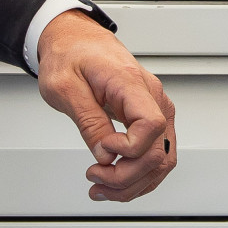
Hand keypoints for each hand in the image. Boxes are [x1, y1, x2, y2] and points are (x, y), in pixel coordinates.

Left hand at [37, 10, 177, 201]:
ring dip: (134, 183)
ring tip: (103, 187)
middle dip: (126, 176)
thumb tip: (104, 156)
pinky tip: (116, 180)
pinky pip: (155, 153)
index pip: (151, 125)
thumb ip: (88, 122)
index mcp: (131, 83)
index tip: (103, 148)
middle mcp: (151, 96)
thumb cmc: (70, 56)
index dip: (129, 148)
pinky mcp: (149, 117)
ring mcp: (154, 107)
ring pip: (161, 159)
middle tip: (95, 177)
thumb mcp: (65, 87)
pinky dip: (138, 174)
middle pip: (158, 151)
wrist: (75, 40)